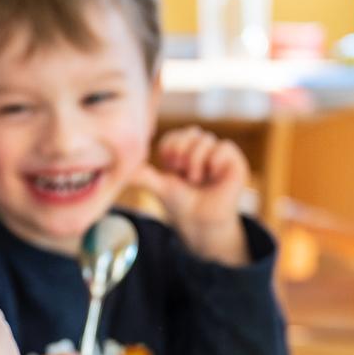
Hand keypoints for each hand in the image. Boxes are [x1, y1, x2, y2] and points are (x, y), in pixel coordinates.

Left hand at [134, 126, 249, 264]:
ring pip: (206, 139)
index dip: (170, 148)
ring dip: (195, 161)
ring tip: (196, 179)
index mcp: (185, 151)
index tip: (169, 166)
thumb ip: (142, 175)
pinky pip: (224, 147)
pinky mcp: (235, 162)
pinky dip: (214, 160)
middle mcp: (203, 149)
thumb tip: (118, 170)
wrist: (200, 223)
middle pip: (191, 132)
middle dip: (181, 150)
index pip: (176, 135)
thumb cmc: (182, 204)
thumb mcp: (159, 186)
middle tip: (180, 170)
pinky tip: (212, 174)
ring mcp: (219, 154)